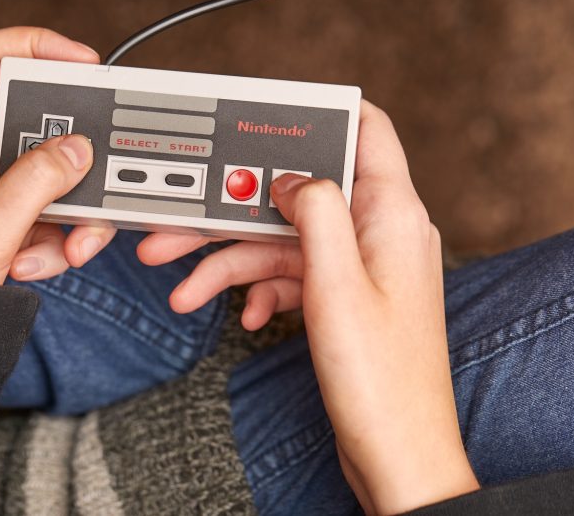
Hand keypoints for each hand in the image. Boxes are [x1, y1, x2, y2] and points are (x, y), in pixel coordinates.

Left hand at [0, 27, 117, 284]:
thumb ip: (36, 184)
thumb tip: (78, 149)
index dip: (32, 43)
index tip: (79, 61)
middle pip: (42, 120)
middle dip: (76, 157)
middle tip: (94, 181)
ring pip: (55, 173)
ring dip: (72, 213)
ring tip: (64, 249)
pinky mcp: (6, 219)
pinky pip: (50, 212)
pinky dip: (56, 242)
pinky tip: (32, 266)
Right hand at [138, 101, 478, 513]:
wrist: (396, 457)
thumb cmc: (381, 380)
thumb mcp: (336, 283)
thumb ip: (314, 212)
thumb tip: (290, 172)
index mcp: (392, 213)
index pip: (364, 129)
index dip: (315, 115)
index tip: (259, 116)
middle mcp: (379, 231)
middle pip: (298, 194)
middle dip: (234, 210)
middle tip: (177, 225)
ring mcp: (360, 266)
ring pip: (284, 240)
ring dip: (230, 261)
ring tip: (181, 286)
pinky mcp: (344, 297)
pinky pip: (292, 275)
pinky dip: (259, 290)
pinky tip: (241, 316)